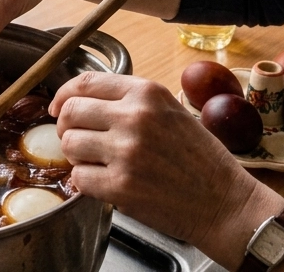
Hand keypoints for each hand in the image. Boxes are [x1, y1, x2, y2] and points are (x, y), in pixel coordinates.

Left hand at [50, 72, 250, 246]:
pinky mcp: (121, 186)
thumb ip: (132, 102)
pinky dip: (86, 182)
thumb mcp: (171, 111)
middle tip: (77, 139)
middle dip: (66, 127)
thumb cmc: (201, 159)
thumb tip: (85, 101)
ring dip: (76, 156)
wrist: (224, 202)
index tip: (58, 107)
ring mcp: (126, 152)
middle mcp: (134, 117)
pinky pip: (79, 178)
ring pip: (69, 145)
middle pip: (70, 111)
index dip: (64, 94)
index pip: (86, 82)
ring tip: (97, 163)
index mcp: (147, 93)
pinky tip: (106, 183)